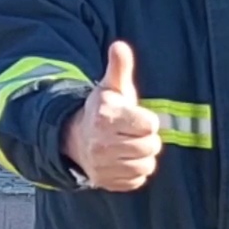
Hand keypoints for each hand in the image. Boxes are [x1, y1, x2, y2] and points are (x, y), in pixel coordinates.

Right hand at [63, 40, 161, 190]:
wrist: (77, 138)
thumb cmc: (103, 111)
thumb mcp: (111, 88)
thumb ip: (120, 68)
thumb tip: (119, 45)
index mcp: (106, 118)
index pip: (150, 125)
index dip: (147, 120)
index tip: (136, 117)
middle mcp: (102, 144)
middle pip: (151, 146)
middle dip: (148, 138)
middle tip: (134, 133)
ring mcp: (103, 165)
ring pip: (146, 165)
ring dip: (143, 156)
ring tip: (130, 145)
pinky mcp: (107, 182)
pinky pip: (137, 180)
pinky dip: (135, 172)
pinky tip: (124, 160)